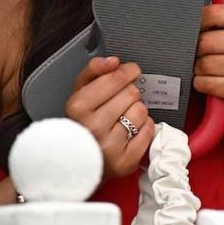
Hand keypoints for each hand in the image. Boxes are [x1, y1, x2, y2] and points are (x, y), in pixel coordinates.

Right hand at [64, 56, 153, 178]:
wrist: (75, 162)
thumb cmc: (81, 124)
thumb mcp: (79, 93)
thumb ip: (94, 71)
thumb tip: (113, 61)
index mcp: (78, 107)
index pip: (117, 78)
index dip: (128, 71)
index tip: (130, 72)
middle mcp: (93, 127)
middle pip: (131, 93)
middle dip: (129, 93)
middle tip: (119, 102)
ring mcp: (109, 147)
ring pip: (141, 111)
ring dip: (136, 111)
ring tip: (122, 118)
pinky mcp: (124, 162)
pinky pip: (148, 131)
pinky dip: (143, 128)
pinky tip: (129, 131)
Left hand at [193, 5, 223, 115]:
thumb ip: (215, 20)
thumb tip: (187, 15)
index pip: (213, 13)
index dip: (197, 24)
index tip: (197, 32)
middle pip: (207, 41)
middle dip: (197, 52)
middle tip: (203, 56)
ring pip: (206, 64)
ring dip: (199, 70)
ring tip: (208, 70)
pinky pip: (208, 83)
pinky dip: (202, 84)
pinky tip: (210, 82)